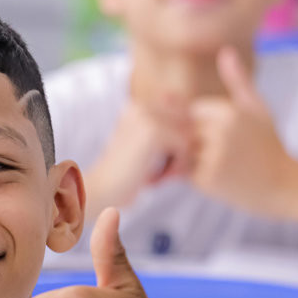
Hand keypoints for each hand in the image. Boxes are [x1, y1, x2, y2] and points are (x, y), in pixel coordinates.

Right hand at [85, 94, 195, 209]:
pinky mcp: (153, 132)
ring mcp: (146, 117)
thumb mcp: (146, 152)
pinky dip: (178, 165)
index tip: (166, 162)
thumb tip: (196, 129)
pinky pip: (184, 145)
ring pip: (187, 133)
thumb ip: (166, 135)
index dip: (179, 139)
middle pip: (186, 122)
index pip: (180, 113)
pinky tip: (160, 178)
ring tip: (163, 175)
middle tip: (167, 171)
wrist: (101, 190)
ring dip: (182, 158)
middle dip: (183, 148)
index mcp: (137, 107)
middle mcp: (141, 106)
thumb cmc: (124, 177)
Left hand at [190, 47, 297, 213]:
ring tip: (222, 165)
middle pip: (183, 131)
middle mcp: (220, 132)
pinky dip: (196, 177)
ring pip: (182, 153)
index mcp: (230, 111)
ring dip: (191, 160)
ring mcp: (213, 156)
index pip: (191, 110)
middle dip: (190, 141)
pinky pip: (187, 174)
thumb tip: (226, 50)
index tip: (213, 133)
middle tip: (219, 152)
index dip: (197, 122)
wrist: (286, 185)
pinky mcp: (208, 179)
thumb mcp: (258, 108)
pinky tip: (221, 178)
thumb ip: (237, 81)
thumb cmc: (270, 145)